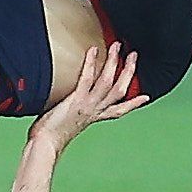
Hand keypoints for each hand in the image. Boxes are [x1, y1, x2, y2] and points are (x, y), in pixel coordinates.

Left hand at [28, 43, 148, 153]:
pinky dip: (91, 63)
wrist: (45, 144)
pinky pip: (87, 78)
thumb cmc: (49, 136)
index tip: (145, 97)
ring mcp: (88, 105)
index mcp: (95, 118)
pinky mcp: (77, 101)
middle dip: (129, 72)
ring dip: (114, 62)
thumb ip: (72, 114)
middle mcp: (95, 112)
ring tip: (117, 46)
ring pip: (108, 82)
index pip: (119, 110)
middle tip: (134, 55)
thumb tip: (62, 106)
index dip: (134, 104)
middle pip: (120, 90)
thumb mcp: (67, 123)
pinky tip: (94, 50)